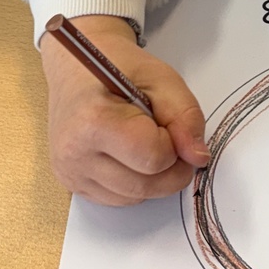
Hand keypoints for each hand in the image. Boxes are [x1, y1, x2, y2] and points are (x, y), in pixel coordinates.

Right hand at [41, 14, 209, 206]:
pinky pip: (119, 200)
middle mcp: (74, 154)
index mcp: (92, 122)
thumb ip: (186, 117)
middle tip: (166, 135)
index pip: (154, 158)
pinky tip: (128, 154)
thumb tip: (198, 157)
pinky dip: (135, 184)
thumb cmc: (118, 68)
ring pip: (135, 198)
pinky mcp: (72, 184)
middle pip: (145, 186)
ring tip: (143, 141)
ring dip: (153, 177)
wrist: (76, 69)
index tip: (165, 122)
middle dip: (170, 166)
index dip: (173, 143)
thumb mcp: (162, 79)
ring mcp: (70, 173)